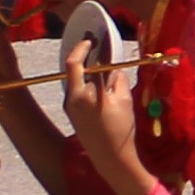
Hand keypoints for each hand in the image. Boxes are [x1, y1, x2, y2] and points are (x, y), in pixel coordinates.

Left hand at [63, 32, 149, 194]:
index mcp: (84, 93)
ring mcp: (71, 106)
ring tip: (100, 59)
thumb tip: (112, 68)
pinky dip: (86, 80)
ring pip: (76, 79)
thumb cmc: (120, 128)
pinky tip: (98, 79)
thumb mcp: (124, 100)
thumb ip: (117, 79)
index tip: (93, 37)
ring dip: (86, 68)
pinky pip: (78, 89)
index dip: (85, 47)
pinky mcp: (73, 112)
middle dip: (83, 54)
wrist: (109, 157)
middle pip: (73, 69)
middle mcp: (73, 97)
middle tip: (93, 42)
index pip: (78, 63)